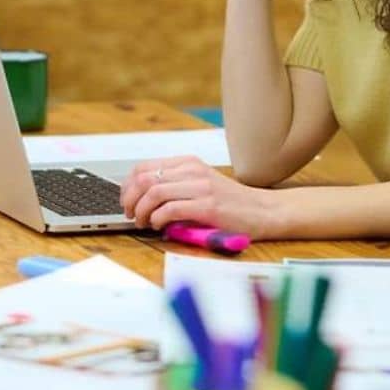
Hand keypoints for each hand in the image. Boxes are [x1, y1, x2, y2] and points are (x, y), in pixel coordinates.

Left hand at [119, 155, 281, 236]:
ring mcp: (200, 186)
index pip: (143, 167)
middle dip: (130, 200)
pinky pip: (170, 209)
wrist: (263, 211)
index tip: (126, 201)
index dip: (127, 186)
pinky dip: (158, 219)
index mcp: (187, 163)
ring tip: (144, 223)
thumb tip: (141, 200)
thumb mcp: (200, 184)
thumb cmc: (231, 203)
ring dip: (142, 211)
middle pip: (144, 179)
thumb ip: (175, 187)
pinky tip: (160, 226)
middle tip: (131, 215)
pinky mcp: (207, 205)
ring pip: (154, 193)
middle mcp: (192, 170)